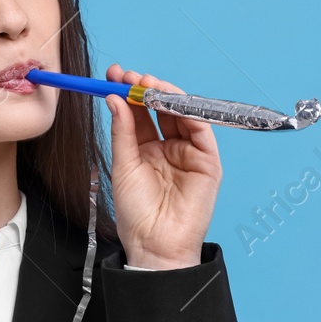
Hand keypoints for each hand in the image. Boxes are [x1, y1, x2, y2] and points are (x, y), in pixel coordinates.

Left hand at [104, 63, 221, 268]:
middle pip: (160, 109)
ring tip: (145, 84)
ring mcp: (189, 153)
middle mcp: (169, 147)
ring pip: (181, 114)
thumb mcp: (123, 166)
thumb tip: (116, 99)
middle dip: (145, 88)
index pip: (139, 113)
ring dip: (165, 95)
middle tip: (129, 76)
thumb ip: (122, 132)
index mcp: (146, 149)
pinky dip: (187, 111)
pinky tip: (168, 101)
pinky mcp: (207, 162)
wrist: (154, 245)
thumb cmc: (136, 213)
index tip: (113, 76)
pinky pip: (200, 129)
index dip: (128, 93)